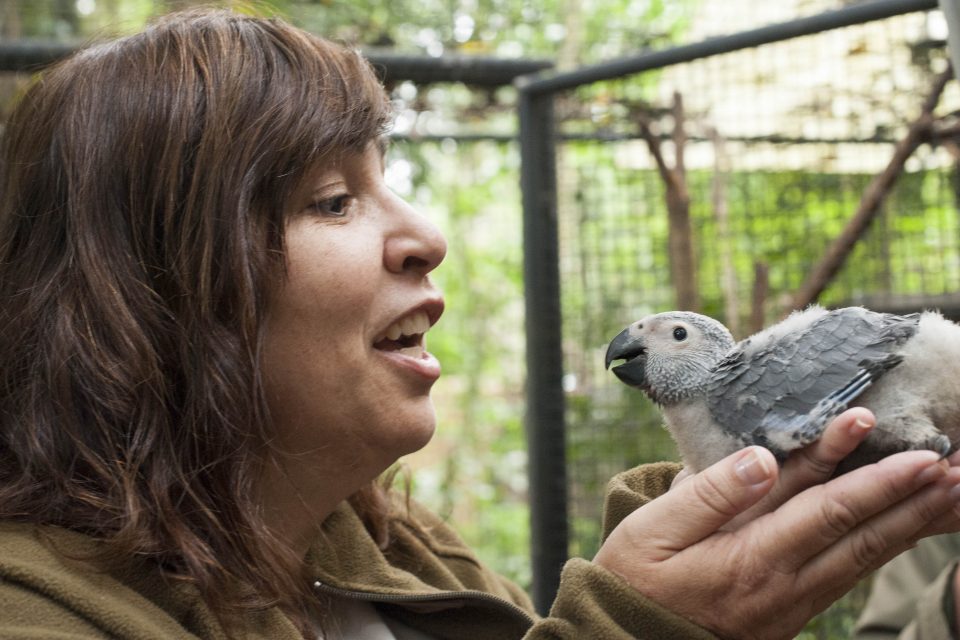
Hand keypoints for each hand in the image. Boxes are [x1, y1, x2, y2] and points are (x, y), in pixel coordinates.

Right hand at [594, 422, 959, 638]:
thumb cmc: (636, 578)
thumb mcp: (652, 530)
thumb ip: (710, 494)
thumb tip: (763, 457)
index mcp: (750, 557)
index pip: (826, 510)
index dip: (871, 476)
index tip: (910, 447)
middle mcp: (784, 583)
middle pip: (863, 537)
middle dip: (914, 499)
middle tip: (956, 467)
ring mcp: (793, 602)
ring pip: (865, 559)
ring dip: (911, 525)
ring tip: (950, 495)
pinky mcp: (792, 611)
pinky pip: (850, 575)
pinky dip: (884, 548)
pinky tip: (902, 531)